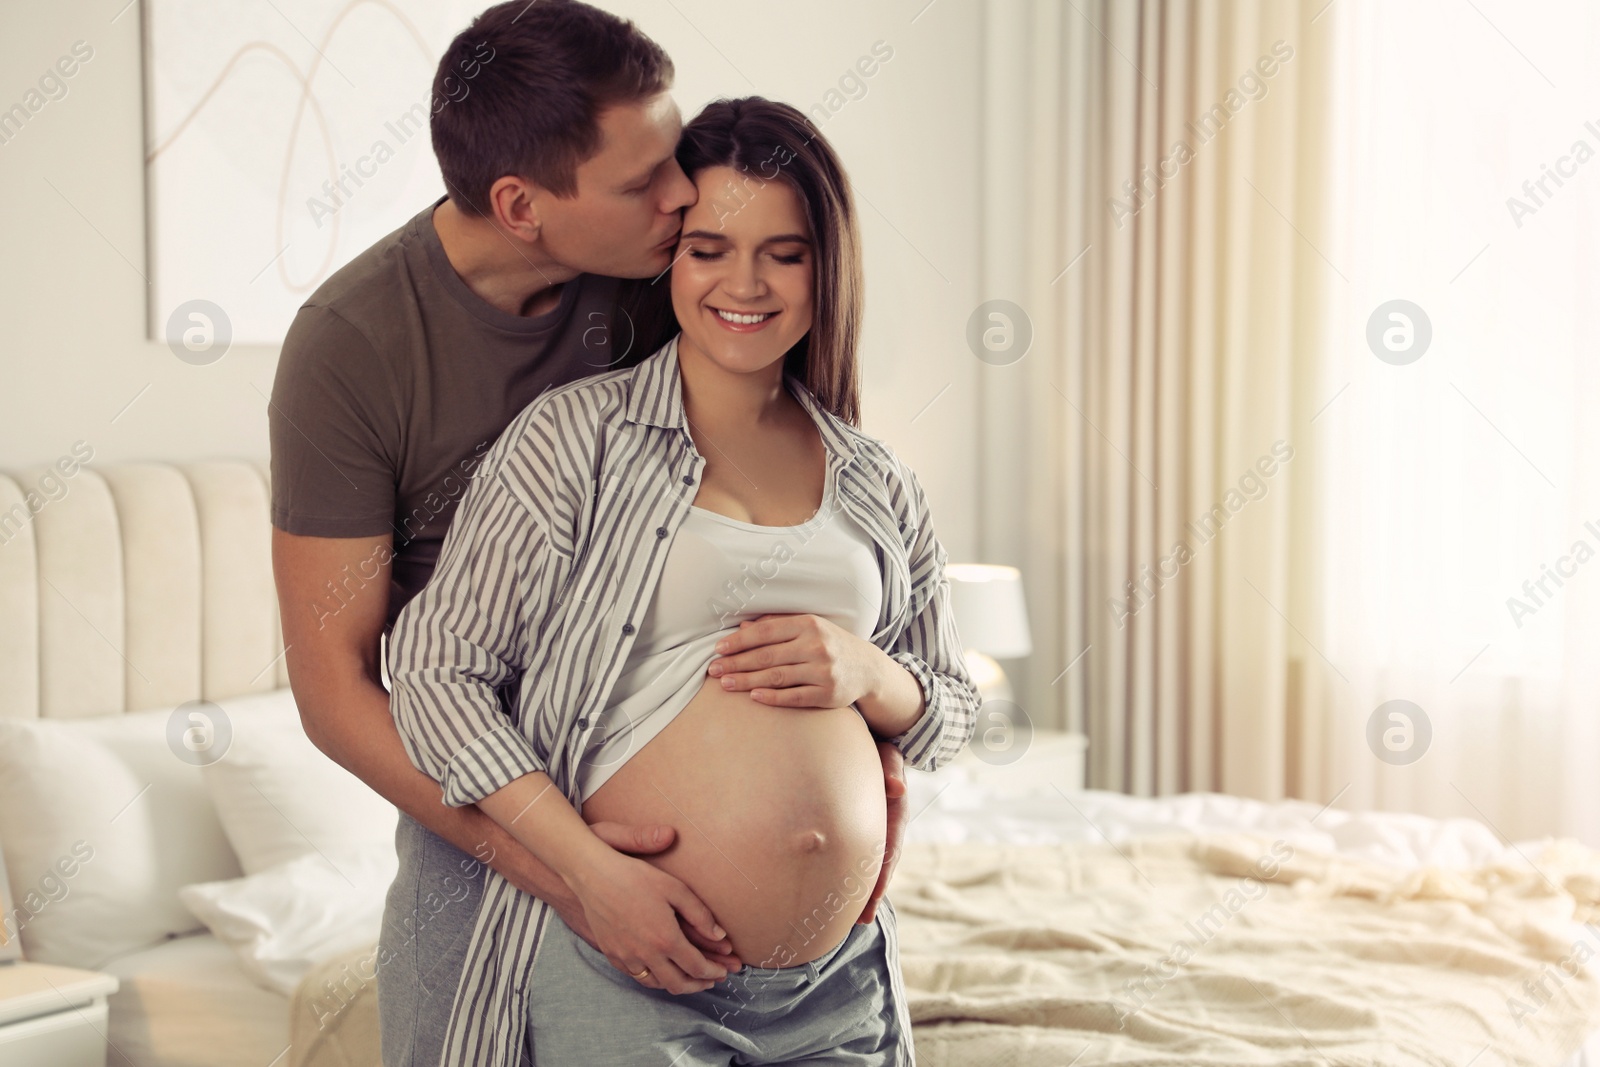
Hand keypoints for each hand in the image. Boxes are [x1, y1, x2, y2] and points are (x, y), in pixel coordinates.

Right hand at [555, 822, 739, 969]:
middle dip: (699, 985)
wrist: (594, 876)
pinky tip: (661, 970)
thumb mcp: (675, 889)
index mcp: (665, 938)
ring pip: (657, 984)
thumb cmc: (636, 876)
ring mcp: (627, 957)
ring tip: (689, 977)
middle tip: (711, 979)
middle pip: (678, 984)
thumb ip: (700, 915)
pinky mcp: (612, 955)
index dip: (714, 972)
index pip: (697, 967)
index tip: (725, 971)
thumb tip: (720, 936)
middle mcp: (646, 954)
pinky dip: (655, 979)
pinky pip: (637, 976)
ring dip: (677, 984)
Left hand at [707, 614, 886, 708]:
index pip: (766, 631)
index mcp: (808, 624)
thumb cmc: (831, 644)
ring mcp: (823, 671)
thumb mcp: (809, 627)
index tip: (719, 648)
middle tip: (713, 669)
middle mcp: (816, 646)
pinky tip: (753, 696)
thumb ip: (777, 624)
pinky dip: (772, 697)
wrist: (868, 668)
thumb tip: (743, 627)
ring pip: (776, 676)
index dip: (739, 640)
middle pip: (767, 655)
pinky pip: (793, 697)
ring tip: (725, 684)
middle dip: (736, 663)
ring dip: (747, 681)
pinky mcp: (827, 694)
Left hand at [858, 741, 906, 924]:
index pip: (890, 848)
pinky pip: (850, 851)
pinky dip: (844, 871)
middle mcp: (885, 824)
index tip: (875, 896)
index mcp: (895, 812)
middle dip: (871, 892)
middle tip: (860, 920)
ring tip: (847, 920)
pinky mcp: (855, 824)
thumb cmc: (879, 744)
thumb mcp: (889, 752)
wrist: (870, 738)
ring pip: (865, 862)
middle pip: (879, 864)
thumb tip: (896, 787)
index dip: (883, 873)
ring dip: (859, 889)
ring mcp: (871, 825)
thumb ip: (891, 766)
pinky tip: (830, 888)